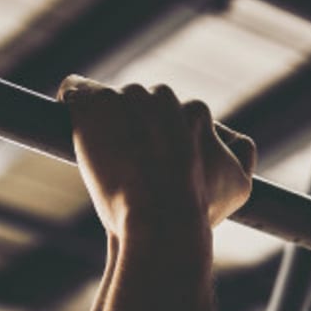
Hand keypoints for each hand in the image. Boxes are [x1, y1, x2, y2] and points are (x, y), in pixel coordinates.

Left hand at [58, 76, 257, 242]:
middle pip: (141, 102)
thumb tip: (234, 145)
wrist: (162, 220)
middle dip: (133, 124)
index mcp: (196, 111)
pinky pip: (76, 89)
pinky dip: (73, 99)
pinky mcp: (93, 105)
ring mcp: (126, 99)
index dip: (162, 135)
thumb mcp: (239, 185)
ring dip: (104, 119)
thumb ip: (242, 156)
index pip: (175, 111)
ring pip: (110, 99)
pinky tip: (69, 111)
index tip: (152, 158)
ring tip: (99, 149)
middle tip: (126, 159)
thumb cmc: (198, 210)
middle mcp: (163, 98)